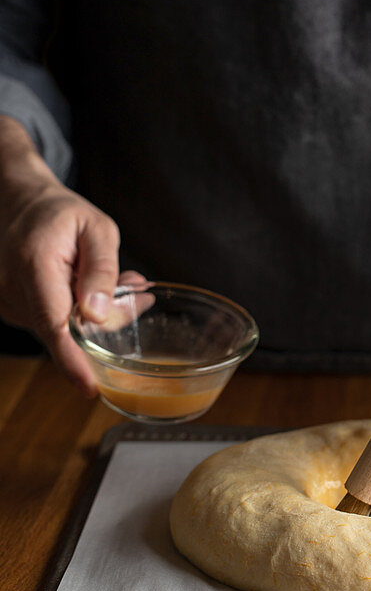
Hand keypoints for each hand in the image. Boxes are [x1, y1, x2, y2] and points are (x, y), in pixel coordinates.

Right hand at [0, 118, 135, 395]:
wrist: (19, 202)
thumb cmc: (61, 213)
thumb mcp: (97, 228)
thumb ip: (102, 270)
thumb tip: (99, 315)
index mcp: (35, 265)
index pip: (55, 326)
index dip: (74, 361)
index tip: (91, 387)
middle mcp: (13, 289)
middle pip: (64, 331)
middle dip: (107, 324)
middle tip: (137, 292)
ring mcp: (8, 302)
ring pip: (61, 329)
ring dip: (95, 315)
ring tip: (120, 280)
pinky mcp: (13, 309)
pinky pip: (51, 322)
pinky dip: (77, 312)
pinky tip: (90, 288)